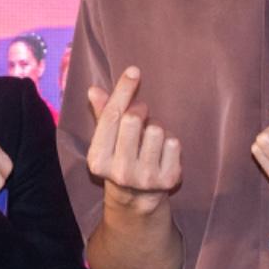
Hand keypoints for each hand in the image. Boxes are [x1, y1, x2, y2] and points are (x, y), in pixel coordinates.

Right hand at [86, 68, 180, 215]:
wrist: (137, 198)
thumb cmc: (120, 158)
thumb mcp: (106, 141)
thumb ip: (102, 114)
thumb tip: (94, 89)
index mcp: (98, 159)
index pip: (111, 117)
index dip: (123, 90)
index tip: (134, 71)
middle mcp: (120, 171)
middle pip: (133, 119)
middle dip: (139, 110)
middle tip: (141, 116)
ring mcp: (145, 178)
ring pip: (156, 129)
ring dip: (156, 126)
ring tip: (150, 138)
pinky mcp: (168, 180)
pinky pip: (174, 142)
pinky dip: (170, 141)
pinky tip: (162, 151)